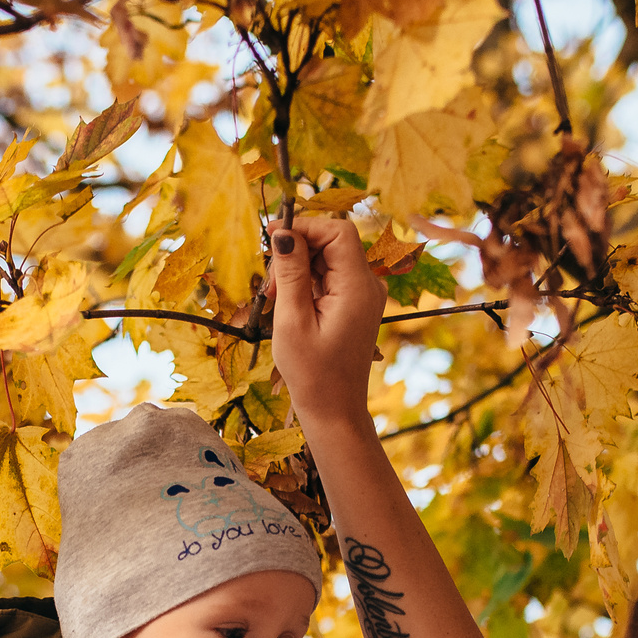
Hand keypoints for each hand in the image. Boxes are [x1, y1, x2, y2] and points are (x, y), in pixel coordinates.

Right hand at [266, 217, 387, 429]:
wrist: (334, 410)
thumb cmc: (312, 373)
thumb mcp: (293, 321)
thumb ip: (290, 273)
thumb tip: (283, 233)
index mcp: (358, 288)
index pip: (337, 232)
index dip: (305, 227)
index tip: (272, 237)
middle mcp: (368, 286)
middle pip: (331, 243)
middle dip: (296, 252)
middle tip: (270, 285)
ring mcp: (363, 295)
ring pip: (327, 258)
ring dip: (297, 268)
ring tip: (275, 299)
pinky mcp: (355, 304)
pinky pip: (329, 277)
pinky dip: (306, 282)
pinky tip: (288, 304)